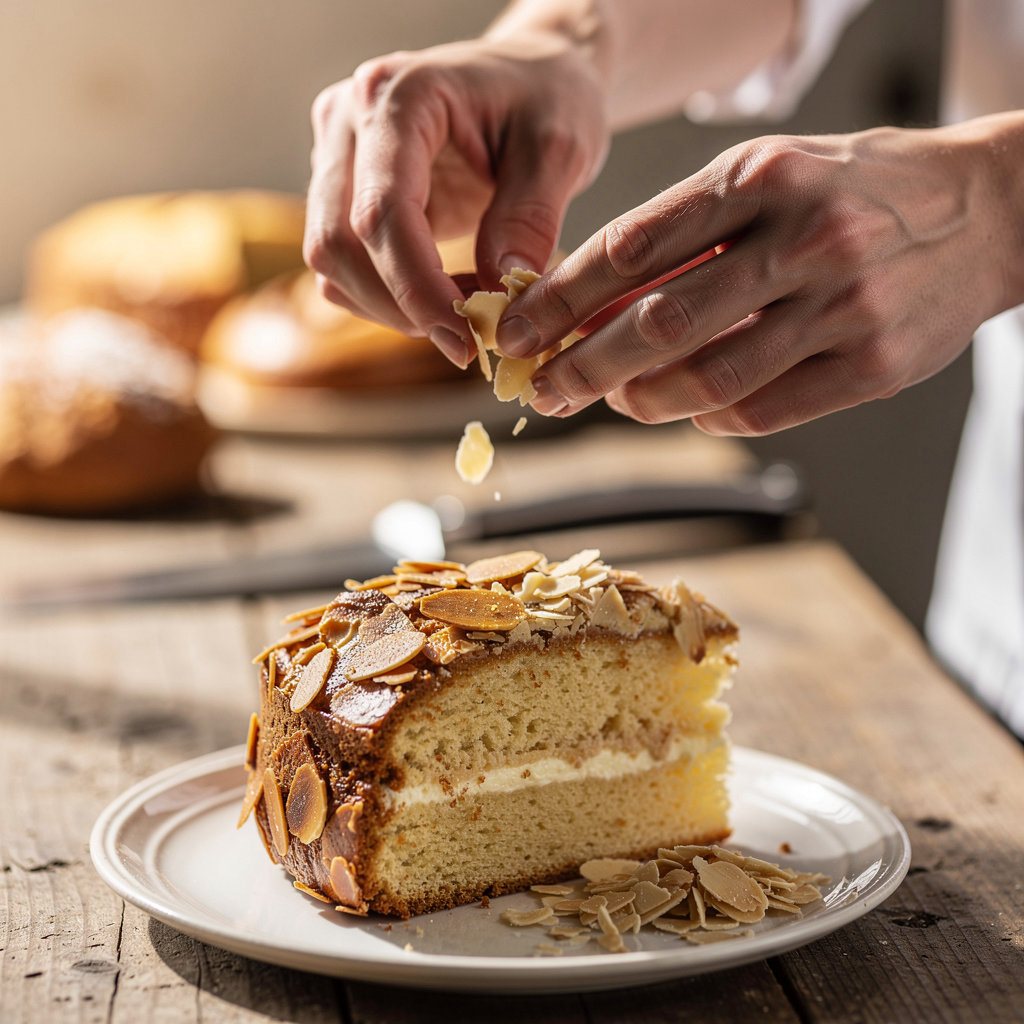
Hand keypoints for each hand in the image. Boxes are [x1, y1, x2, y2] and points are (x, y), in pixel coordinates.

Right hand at [304, 31, 609, 366]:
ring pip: (332, 265)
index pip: (382, 210)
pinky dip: (391, 300)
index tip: (466, 336)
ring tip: (467, 312)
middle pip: (338, 244)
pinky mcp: (344, 194)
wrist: (534, 79)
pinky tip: (447, 296)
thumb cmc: (549, 98)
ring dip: (394, 309)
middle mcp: (348, 121)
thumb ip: (530, 216)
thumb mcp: (561, 148)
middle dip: (402, 307)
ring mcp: (337, 158)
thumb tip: (499, 288)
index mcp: (398, 96)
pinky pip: (346, 269)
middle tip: (469, 340)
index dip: (417, 286)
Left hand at [496, 115, 1023, 433]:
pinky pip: (763, 409)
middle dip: (584, 366)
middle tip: (545, 389)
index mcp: (761, 176)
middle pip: (659, 322)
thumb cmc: (856, 190)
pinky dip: (710, 416)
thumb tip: (594, 303)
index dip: (561, 299)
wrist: (988, 209)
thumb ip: (687, 232)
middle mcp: (802, 237)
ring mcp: (844, 305)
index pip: (631, 247)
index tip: (519, 331)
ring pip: (708, 379)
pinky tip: (689, 408)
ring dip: (643, 400)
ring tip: (614, 400)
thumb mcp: (768, 176)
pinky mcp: (873, 365)